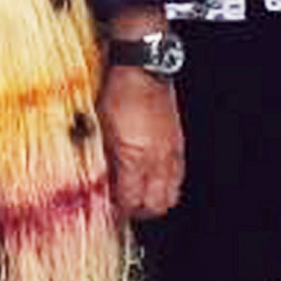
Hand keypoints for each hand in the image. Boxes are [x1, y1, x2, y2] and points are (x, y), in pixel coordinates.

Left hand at [99, 66, 182, 218]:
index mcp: (134, 157)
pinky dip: (167, 184)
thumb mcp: (102, 128)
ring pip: (172, 194)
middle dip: (141, 211)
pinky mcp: (178, 144)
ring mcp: (171, 153)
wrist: (143, 70)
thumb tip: (103, 180)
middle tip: (126, 207)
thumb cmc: (119, 93)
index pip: (131, 200)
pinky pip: (178, 176)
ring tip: (140, 195)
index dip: (121, 210)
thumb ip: (106, 158)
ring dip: (156, 199)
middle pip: (157, 205)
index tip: (112, 210)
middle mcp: (157, 159)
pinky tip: (154, 178)